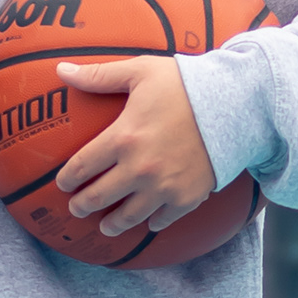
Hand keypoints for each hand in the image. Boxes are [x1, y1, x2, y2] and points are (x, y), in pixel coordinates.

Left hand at [52, 52, 216, 238]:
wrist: (235, 104)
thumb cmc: (186, 84)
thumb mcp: (140, 71)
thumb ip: (99, 75)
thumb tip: (62, 70)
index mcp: (123, 138)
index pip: (81, 166)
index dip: (67, 178)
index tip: (62, 183)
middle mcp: (139, 169)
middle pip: (99, 197)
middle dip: (82, 205)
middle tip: (77, 208)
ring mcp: (163, 187)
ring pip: (129, 216)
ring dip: (113, 224)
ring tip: (106, 227)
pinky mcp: (187, 197)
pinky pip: (163, 219)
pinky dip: (153, 223)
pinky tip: (148, 223)